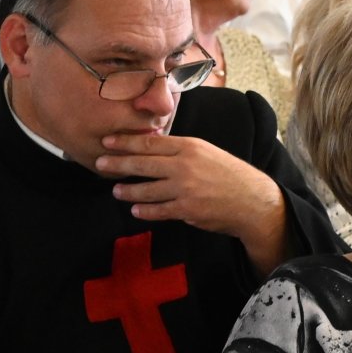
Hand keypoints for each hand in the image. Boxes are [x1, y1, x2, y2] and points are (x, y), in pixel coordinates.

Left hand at [99, 133, 287, 266]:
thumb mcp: (206, 152)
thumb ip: (180, 150)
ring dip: (128, 191)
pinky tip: (136, 210)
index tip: (107, 142)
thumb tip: (151, 147)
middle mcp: (185, 166)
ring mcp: (185, 189)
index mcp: (189, 147)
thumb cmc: (229, 174)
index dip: (125, 143)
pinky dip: (145, 210)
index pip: (149, 143)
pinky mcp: (187, 210)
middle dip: (118, 164)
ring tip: (116, 191)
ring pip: (147, 190)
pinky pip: (159, 210)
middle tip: (99, 163)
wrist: (252, 200)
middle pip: (142, 164)